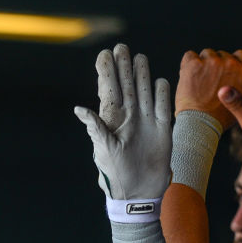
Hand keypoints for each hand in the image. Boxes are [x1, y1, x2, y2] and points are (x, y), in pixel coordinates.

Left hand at [75, 43, 171, 199]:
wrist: (139, 194)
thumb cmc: (116, 175)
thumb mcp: (103, 150)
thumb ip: (95, 128)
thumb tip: (79, 109)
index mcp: (111, 121)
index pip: (108, 91)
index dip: (106, 73)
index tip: (104, 55)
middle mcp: (129, 118)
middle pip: (127, 86)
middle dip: (124, 67)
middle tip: (121, 48)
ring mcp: (146, 122)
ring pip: (144, 91)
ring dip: (142, 75)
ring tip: (138, 58)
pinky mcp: (162, 129)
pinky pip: (162, 106)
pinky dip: (162, 93)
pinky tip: (159, 81)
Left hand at [176, 49, 241, 129]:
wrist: (199, 126)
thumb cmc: (218, 118)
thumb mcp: (241, 101)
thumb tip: (237, 74)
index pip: (239, 55)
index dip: (229, 63)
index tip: (221, 74)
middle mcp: (232, 64)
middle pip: (221, 55)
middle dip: (214, 66)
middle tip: (207, 84)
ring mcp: (213, 63)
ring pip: (206, 54)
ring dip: (201, 65)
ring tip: (198, 84)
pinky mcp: (195, 65)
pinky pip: (189, 56)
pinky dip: (187, 65)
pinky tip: (188, 78)